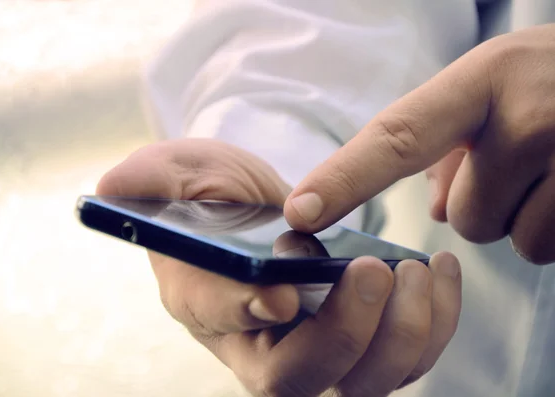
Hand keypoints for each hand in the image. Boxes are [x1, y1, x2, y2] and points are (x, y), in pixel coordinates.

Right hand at [97, 138, 461, 395]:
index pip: (218, 322)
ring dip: (399, 336)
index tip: (280, 291)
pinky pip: (404, 360)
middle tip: (372, 271)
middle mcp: (256, 342)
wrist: (267, 209)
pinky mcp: (360, 339)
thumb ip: (155, 178)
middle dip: (342, 334)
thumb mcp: (184, 173)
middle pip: (297, 379)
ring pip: (361, 383)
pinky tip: (439, 271)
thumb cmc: (221, 195)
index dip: (245, 312)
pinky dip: (433, 327)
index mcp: (204, 302)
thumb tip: (115, 184)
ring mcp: (312, 348)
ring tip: (415, 268)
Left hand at [285, 22, 554, 264]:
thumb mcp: (499, 88)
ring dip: (527, 218)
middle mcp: (526, 112)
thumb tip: (437, 208)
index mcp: (482, 80)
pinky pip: (554, 246)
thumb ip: (449, 145)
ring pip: (512, 239)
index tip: (300, 212)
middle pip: (464, 217)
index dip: (345, 179)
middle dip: (487, 204)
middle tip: (528, 160)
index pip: (398, 137)